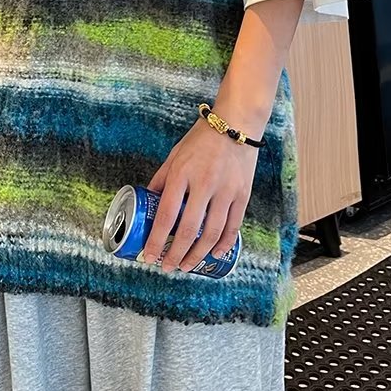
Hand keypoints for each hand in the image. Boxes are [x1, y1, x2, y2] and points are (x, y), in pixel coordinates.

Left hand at [142, 117, 257, 272]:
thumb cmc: (201, 139)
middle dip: (176, 254)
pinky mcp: (242, 194)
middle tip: (168, 267)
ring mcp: (225, 190)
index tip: (149, 256)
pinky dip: (223, 244)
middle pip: (188, 230)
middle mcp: (203, 184)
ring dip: (198, 254)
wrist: (236, 124)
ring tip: (187, 265)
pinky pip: (233, 226)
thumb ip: (162, 178)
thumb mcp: (175, 155)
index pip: (165, 215)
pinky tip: (214, 254)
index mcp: (181, 174)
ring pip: (212, 233)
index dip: (156, 240)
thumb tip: (148, 200)